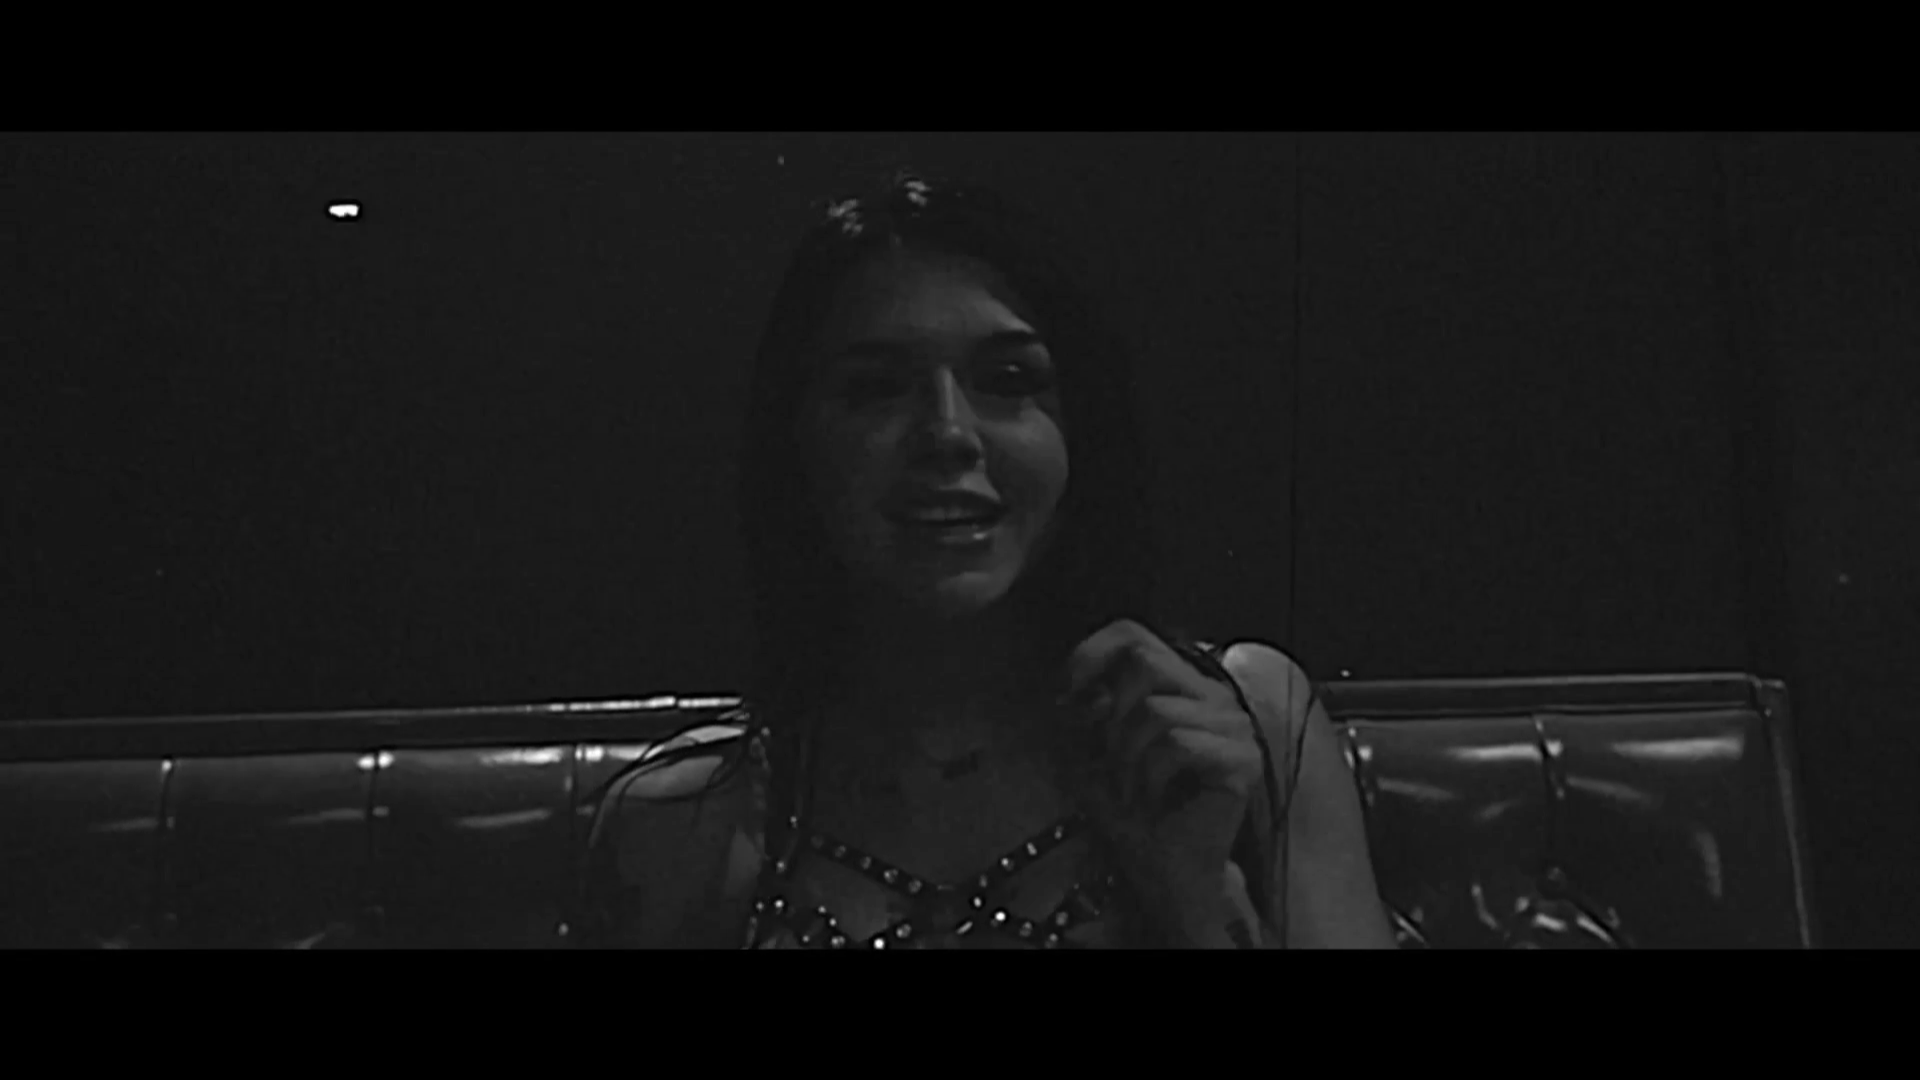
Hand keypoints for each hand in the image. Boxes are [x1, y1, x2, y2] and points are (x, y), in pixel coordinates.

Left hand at [1058, 619, 1263, 943]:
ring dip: (1128, 757)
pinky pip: (1178, 743)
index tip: (1066, 693)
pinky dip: (1152, 776)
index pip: (1134, 634)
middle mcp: (1213, 697)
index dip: (1091, 654)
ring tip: (1131, 790)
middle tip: (1111, 761)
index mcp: (1180, 687)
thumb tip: (1067, 688)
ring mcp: (1234, 726)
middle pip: (1146, 660)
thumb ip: (1081, 713)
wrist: (1165, 873)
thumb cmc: (1133, 814)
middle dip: (1112, 714)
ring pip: (1157, 709)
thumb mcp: (1091, 754)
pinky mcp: (1242, 758)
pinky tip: (1154, 801)